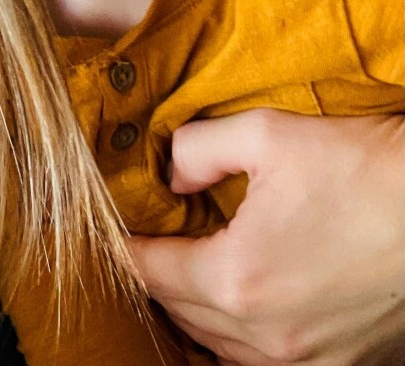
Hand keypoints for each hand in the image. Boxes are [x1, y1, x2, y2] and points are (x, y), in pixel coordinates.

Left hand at [129, 110, 404, 364]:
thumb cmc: (362, 169)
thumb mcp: (267, 134)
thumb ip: (198, 149)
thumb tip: (171, 176)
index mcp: (239, 277)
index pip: (151, 271)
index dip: (125, 246)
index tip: (115, 227)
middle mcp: (267, 334)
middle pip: (180, 312)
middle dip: (159, 276)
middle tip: (152, 240)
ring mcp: (307, 359)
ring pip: (220, 346)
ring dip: (196, 310)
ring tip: (190, 270)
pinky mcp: (341, 365)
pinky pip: (265, 363)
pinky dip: (240, 336)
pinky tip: (243, 302)